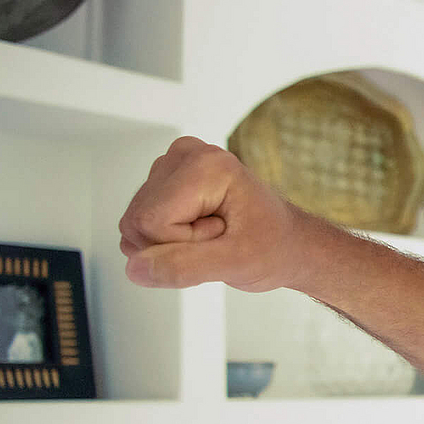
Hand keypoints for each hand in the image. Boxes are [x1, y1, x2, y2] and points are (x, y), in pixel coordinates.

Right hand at [119, 136, 315, 291]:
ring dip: (171, 243)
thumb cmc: (274, 248)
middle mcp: (185, 155)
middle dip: (174, 244)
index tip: (221, 236)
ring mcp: (172, 166)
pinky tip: (198, 232)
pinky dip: (166, 239)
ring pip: (135, 225)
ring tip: (213, 234)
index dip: (181, 243)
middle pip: (137, 221)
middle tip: (218, 238)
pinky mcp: (166, 181)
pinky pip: (140, 224)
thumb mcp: (236, 264)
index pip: (151, 221)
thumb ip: (184, 266)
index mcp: (205, 165)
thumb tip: (135, 268)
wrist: (288, 244)